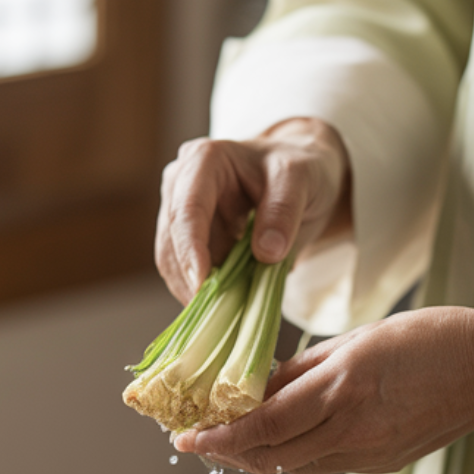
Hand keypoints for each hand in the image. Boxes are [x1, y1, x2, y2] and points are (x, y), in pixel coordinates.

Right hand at [155, 118, 350, 304]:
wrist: (299, 175)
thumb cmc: (299, 168)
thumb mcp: (302, 179)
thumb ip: (284, 210)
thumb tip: (265, 253)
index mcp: (205, 160)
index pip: (188, 209)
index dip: (191, 249)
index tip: (202, 285)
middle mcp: (181, 182)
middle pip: (172, 239)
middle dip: (192, 278)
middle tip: (219, 312)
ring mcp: (180, 211)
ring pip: (172, 261)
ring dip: (195, 289)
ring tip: (227, 311)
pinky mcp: (188, 238)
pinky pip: (185, 271)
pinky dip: (203, 290)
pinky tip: (225, 302)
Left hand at [172, 299, 473, 473]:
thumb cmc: (430, 339)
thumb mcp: (355, 340)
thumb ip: (301, 369)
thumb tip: (255, 387)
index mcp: (340, 389)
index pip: (262, 426)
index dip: (219, 437)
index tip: (187, 439)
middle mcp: (350, 428)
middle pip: (270, 456)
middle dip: (227, 452)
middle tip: (197, 442)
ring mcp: (368, 453)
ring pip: (294, 466)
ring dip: (257, 457)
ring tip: (229, 441)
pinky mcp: (382, 463)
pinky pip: (323, 464)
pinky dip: (293, 455)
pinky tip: (280, 441)